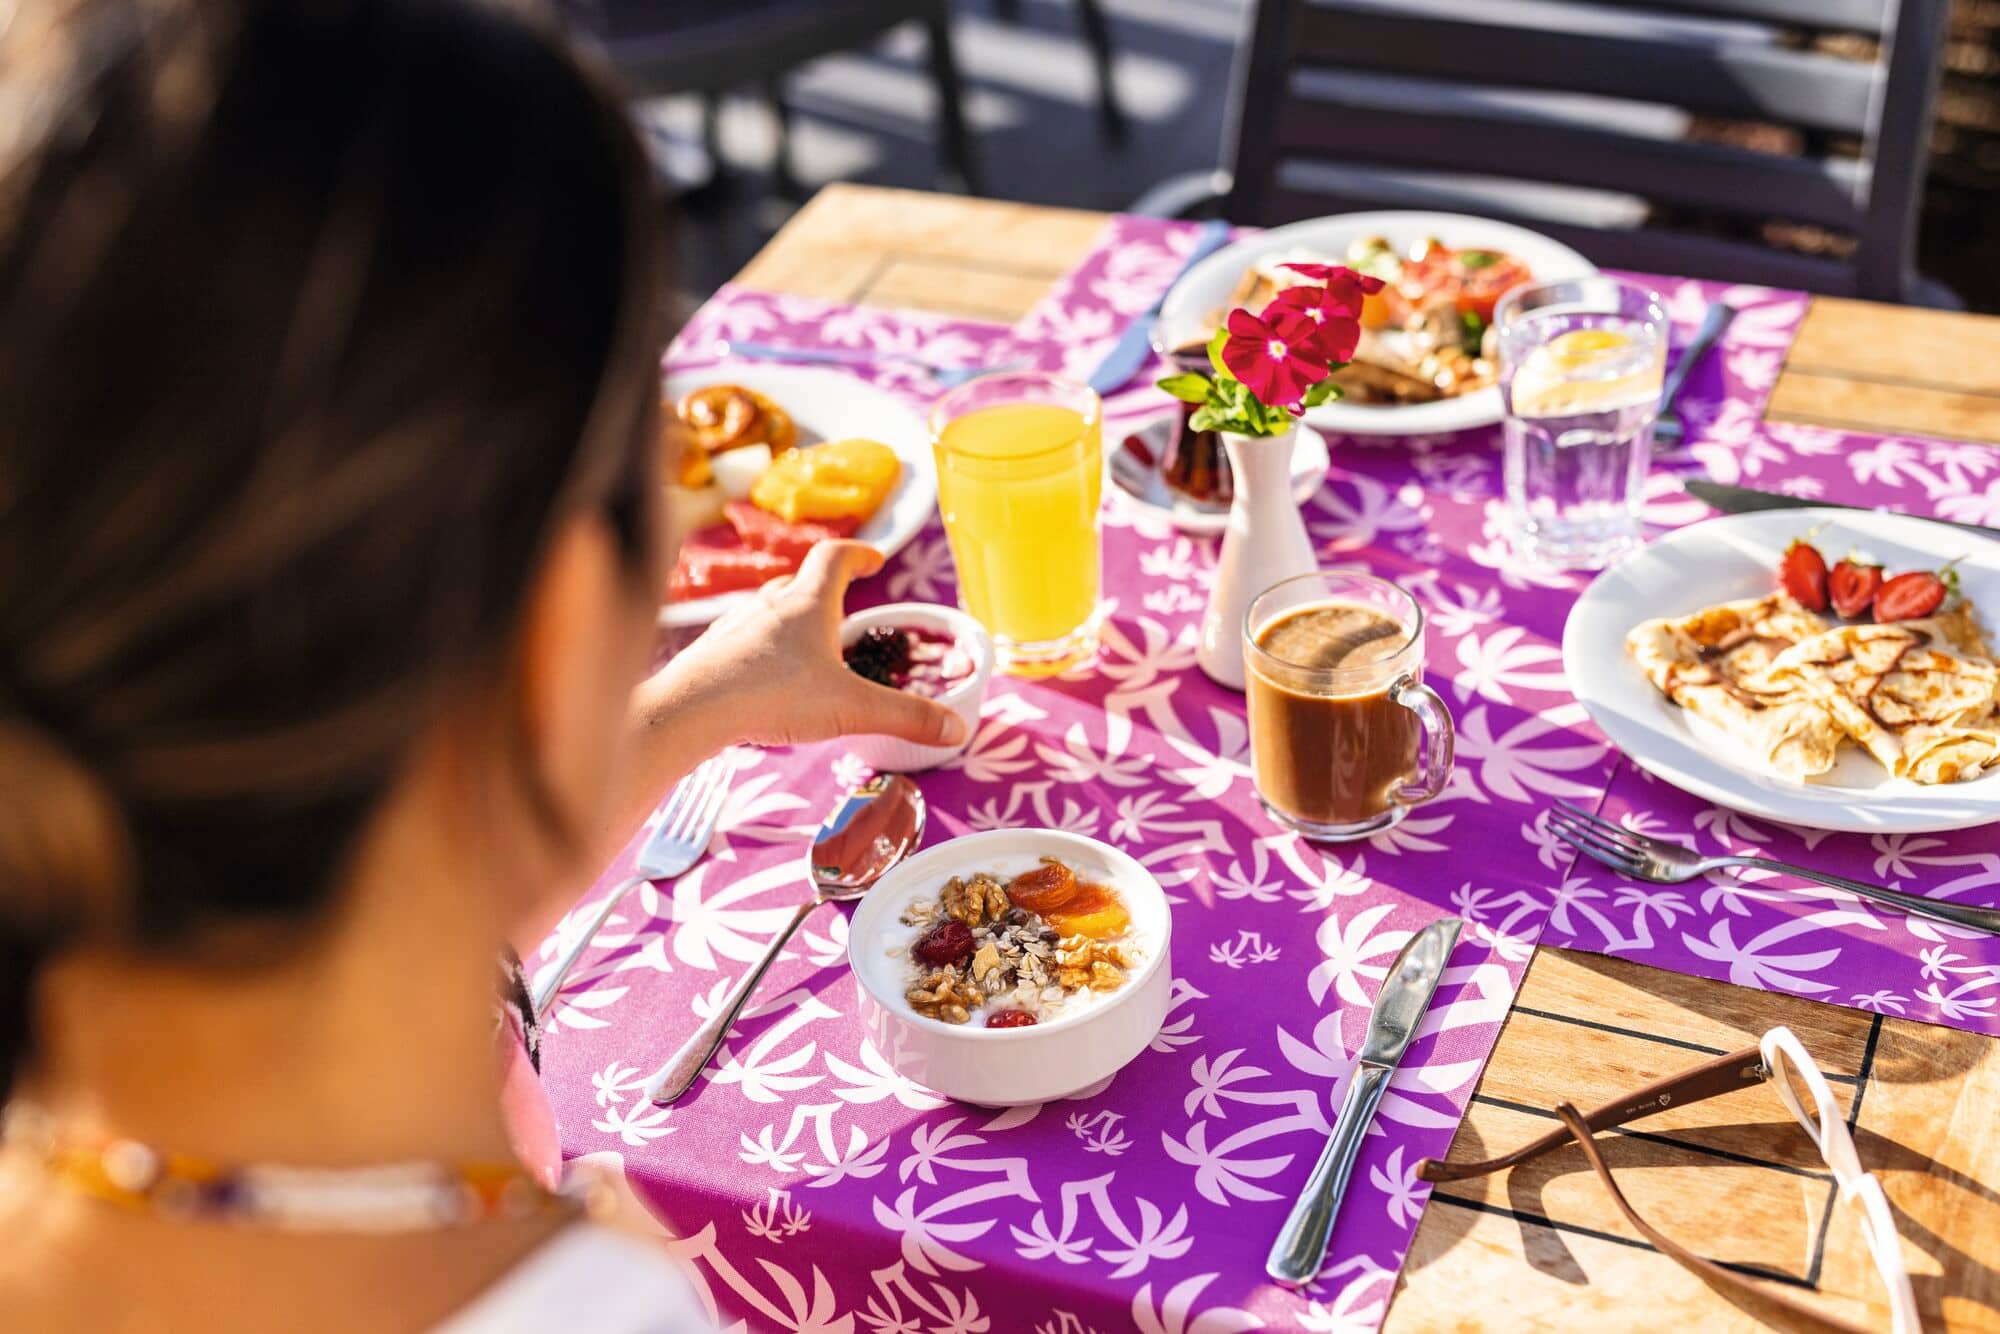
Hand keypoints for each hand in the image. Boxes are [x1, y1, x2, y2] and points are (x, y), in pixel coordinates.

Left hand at [655, 541, 969, 750]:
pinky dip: (758, 651)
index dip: (858, 554)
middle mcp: (768, 606)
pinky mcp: (709, 654)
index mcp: (808, 604)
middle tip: (841, 610)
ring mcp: (734, 627)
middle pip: (798, 582)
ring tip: (805, 648)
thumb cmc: (774, 696)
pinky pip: (740, 642)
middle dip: (822, 591)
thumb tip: (959, 728)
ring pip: (766, 610)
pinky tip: (763, 680)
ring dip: (787, 620)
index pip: (835, 558)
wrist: (691, 709)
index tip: (873, 558)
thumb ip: (907, 717)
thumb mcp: (852, 709)